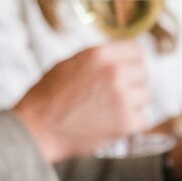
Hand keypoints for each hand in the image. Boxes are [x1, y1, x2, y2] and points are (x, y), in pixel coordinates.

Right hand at [14, 42, 150, 161]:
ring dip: (132, 103)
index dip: (132, 62)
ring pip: (145, 96)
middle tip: (114, 95)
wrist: (37, 130)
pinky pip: (143, 118)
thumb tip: (120, 57)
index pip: (136, 50)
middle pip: (143, 72)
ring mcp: (122, 97)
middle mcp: (114, 72)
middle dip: (132, 83)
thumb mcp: (69, 64)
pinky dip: (130, 123)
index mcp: (100, 55)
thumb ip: (98, 59)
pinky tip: (111, 123)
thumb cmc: (47, 98)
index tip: (128, 70)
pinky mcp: (126, 122)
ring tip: (108, 110)